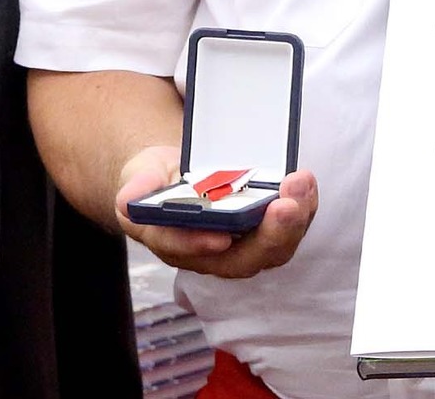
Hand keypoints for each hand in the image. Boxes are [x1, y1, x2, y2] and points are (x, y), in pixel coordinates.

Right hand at [113, 145, 317, 278]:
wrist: (175, 178)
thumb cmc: (156, 182)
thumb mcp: (138, 176)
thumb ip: (135, 188)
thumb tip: (130, 200)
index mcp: (172, 242)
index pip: (186, 250)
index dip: (200, 245)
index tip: (220, 235)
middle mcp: (209, 252)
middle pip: (244, 258)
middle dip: (269, 234)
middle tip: (285, 204)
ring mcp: (240, 244)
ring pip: (272, 247)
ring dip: (293, 220)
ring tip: (301, 184)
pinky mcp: (262, 228)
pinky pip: (286, 226)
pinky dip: (301, 206)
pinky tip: (304, 182)